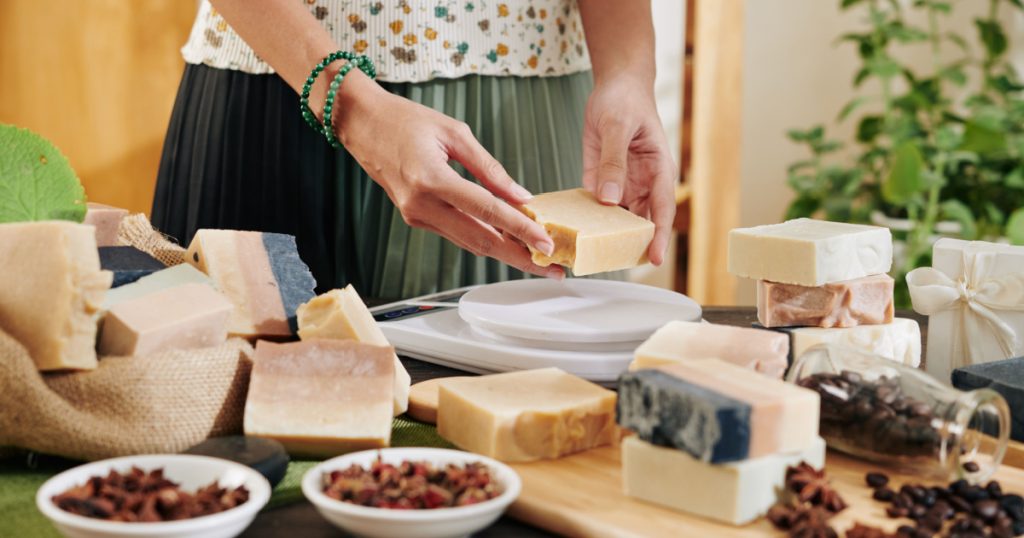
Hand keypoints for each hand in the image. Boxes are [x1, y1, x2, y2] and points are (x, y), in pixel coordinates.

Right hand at [331, 70, 563, 278]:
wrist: (361, 124)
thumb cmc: (404, 120)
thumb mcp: (454, 132)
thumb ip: (489, 168)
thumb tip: (521, 195)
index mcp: (431, 179)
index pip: (487, 211)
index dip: (520, 229)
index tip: (546, 242)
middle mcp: (421, 205)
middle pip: (481, 240)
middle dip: (520, 256)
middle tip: (552, 267)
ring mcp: (416, 216)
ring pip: (470, 243)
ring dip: (506, 252)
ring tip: (538, 258)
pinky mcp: (416, 219)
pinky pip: (457, 234)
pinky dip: (485, 238)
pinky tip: (509, 239)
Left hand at [582, 74, 676, 265]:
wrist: (615, 86)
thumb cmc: (625, 101)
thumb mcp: (617, 127)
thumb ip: (613, 162)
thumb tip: (610, 199)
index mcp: (658, 171)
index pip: (662, 210)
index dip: (659, 236)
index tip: (655, 259)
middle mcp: (643, 184)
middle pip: (640, 223)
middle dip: (630, 244)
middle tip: (612, 264)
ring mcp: (622, 185)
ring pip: (617, 220)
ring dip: (605, 236)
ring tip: (589, 255)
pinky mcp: (601, 182)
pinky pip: (595, 206)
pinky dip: (586, 220)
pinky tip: (573, 233)